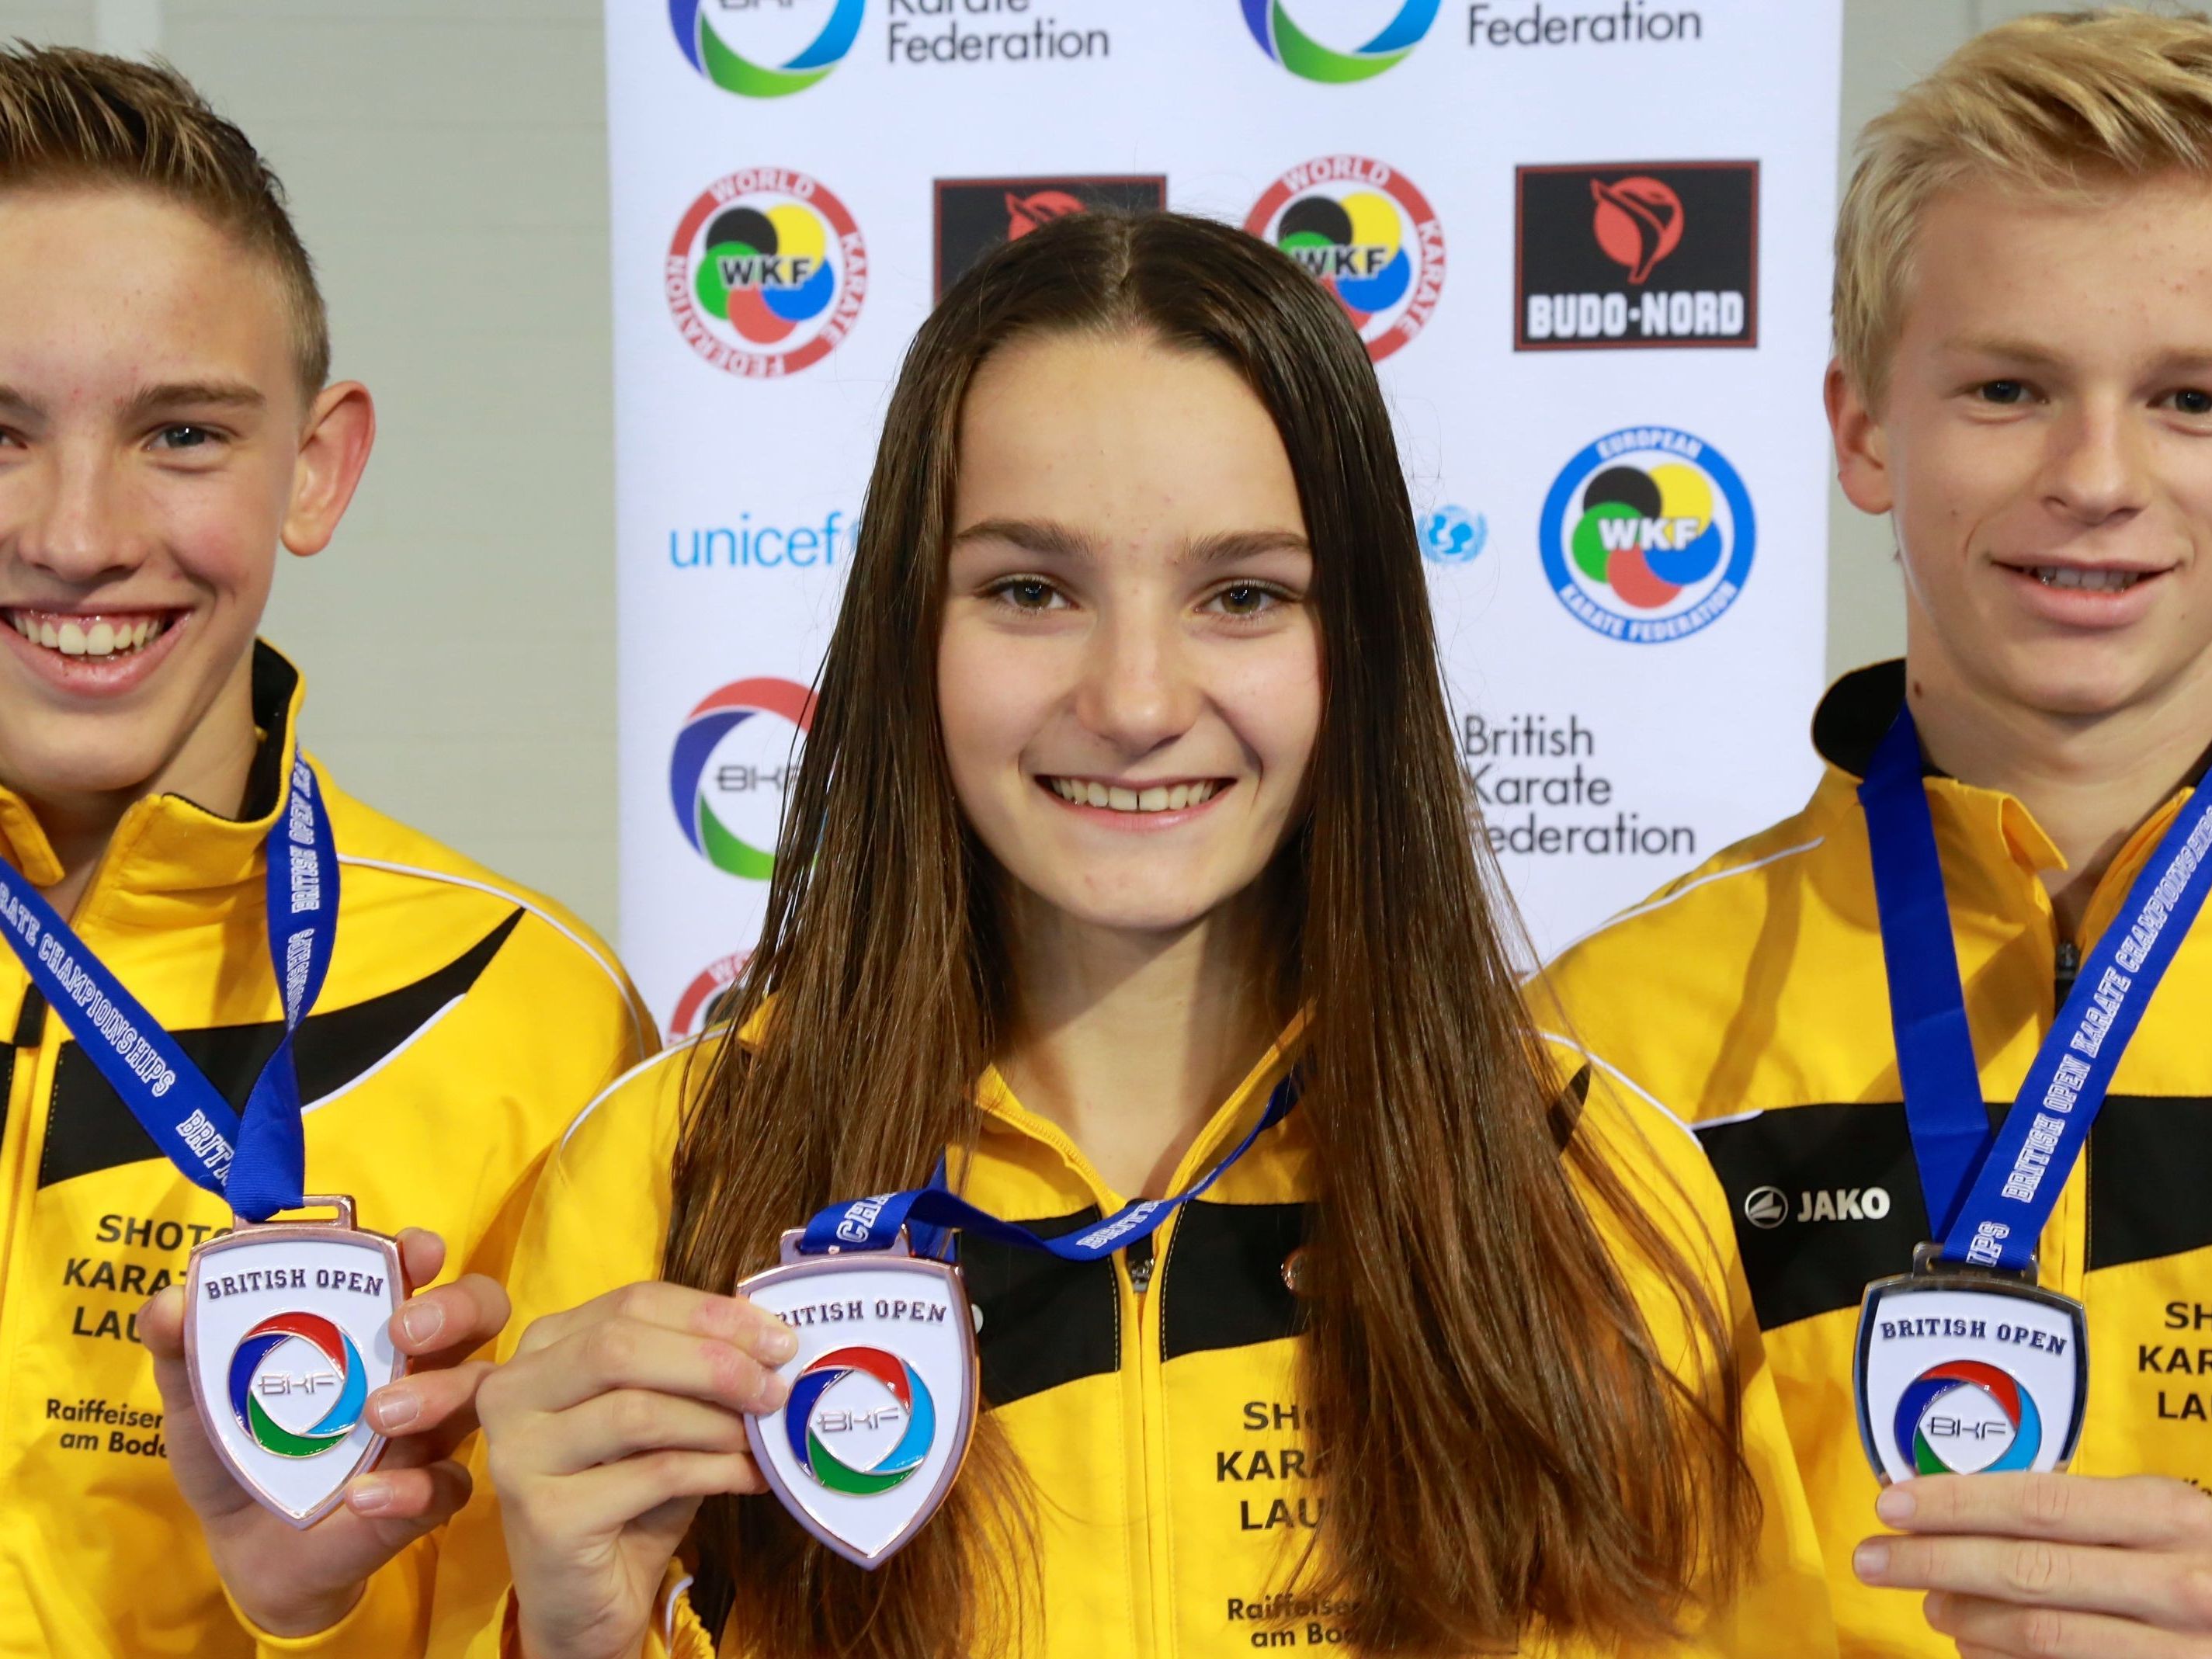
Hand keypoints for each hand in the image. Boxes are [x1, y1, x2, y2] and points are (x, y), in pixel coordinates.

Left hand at [142, 1227, 509, 1636]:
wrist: (242, 1549)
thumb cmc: (238, 1448)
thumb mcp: (198, 1397)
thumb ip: (181, 1346)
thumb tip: (169, 1302)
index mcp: (371, 1328)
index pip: (422, 1270)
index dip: (424, 1252)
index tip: (412, 1252)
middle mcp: (418, 1367)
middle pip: (482, 1313)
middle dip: (457, 1308)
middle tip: (404, 1331)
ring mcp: (430, 1431)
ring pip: (481, 1392)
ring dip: (438, 1394)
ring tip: (379, 1415)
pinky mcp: (425, 1497)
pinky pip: (449, 1486)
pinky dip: (413, 1489)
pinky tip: (361, 1497)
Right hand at [476, 1281, 796, 1658]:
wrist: (584, 1601)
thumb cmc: (628, 1496)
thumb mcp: (663, 1417)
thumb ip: (695, 1369)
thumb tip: (768, 1335)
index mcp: (543, 1346)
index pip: (633, 1301)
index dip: (712, 1314)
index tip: (778, 1338)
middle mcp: (512, 1391)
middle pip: (622, 1346)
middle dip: (715, 1361)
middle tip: (775, 1387)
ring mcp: (519, 1454)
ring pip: (637, 1410)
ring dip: (717, 1421)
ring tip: (761, 1438)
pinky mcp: (545, 1515)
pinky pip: (652, 1474)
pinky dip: (716, 1471)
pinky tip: (750, 1478)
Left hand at [1853, 1472, 2211, 1655]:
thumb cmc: (2203, 1560)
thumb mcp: (2164, 1518)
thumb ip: (2087, 1511)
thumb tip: (1965, 1508)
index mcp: (2168, 1518)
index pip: (2037, 1503)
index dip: (1955, 1504)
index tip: (1891, 1505)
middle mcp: (2176, 1583)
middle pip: (2026, 1569)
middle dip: (1933, 1563)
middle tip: (1873, 1560)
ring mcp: (2176, 1649)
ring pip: (2039, 1633)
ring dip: (1965, 1617)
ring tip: (1930, 1604)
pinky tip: (1974, 1647)